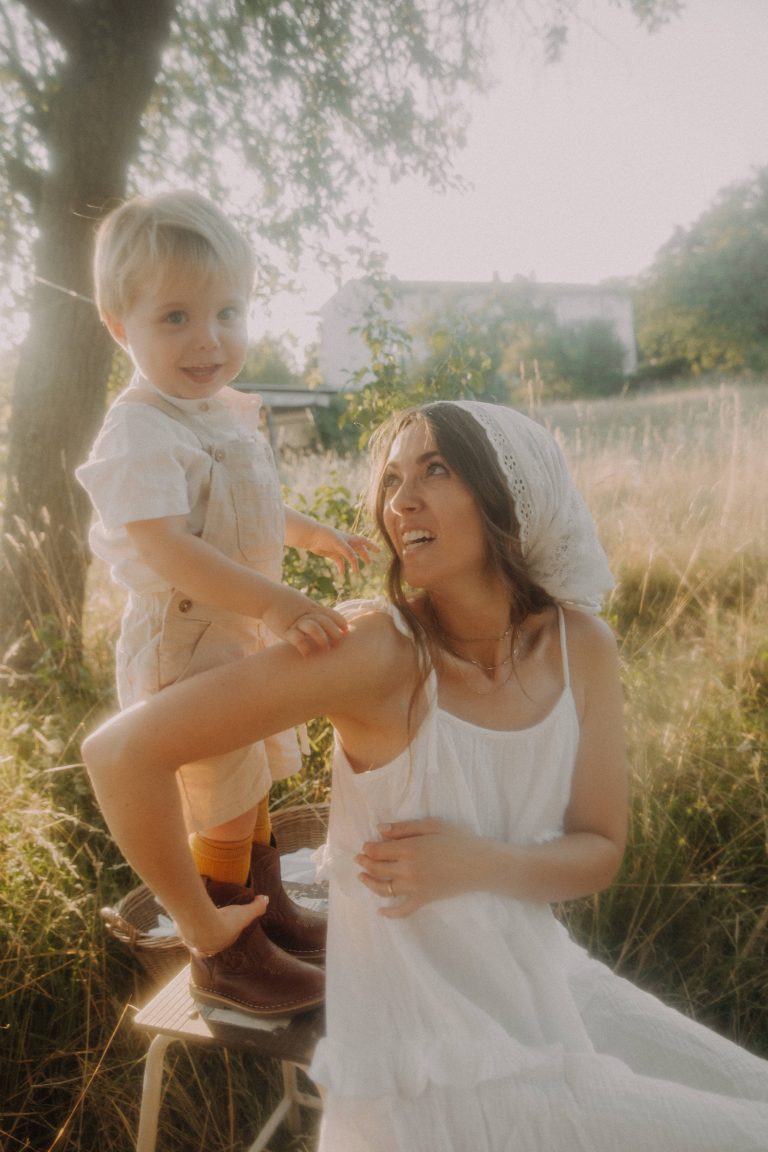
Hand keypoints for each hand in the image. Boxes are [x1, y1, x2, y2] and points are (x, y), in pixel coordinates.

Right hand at [186, 894, 268, 955]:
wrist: (203, 924)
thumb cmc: (226, 921)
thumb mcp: (245, 913)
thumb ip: (257, 907)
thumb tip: (266, 899)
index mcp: (221, 944)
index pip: (222, 942)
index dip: (222, 934)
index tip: (222, 926)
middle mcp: (206, 947)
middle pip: (206, 944)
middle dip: (207, 938)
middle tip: (206, 925)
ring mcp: (192, 942)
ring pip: (193, 941)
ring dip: (193, 934)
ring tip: (193, 922)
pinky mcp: (182, 934)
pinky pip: (182, 932)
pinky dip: (182, 926)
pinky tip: (182, 918)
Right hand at [262, 584, 348, 653]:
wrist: (266, 598)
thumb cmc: (286, 602)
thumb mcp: (303, 603)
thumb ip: (315, 610)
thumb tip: (327, 619)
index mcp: (313, 608)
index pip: (332, 614)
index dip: (341, 622)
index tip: (346, 631)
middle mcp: (306, 615)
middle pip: (326, 622)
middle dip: (334, 633)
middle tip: (337, 643)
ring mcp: (296, 622)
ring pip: (314, 629)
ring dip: (322, 639)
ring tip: (324, 648)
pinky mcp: (285, 631)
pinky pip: (298, 640)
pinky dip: (305, 648)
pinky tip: (307, 654)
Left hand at [305, 524, 378, 576]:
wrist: (312, 536)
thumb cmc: (326, 536)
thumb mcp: (338, 543)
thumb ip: (347, 551)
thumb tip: (355, 560)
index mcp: (349, 538)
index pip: (363, 541)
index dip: (371, 545)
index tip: (379, 551)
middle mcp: (346, 543)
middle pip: (358, 549)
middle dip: (364, 555)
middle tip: (369, 563)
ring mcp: (339, 549)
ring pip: (349, 557)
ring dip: (353, 564)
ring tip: (356, 571)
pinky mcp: (332, 554)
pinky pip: (339, 562)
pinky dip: (341, 568)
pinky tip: (342, 574)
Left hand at [355, 819, 481, 917]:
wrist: (479, 864)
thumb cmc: (457, 840)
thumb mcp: (431, 825)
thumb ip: (404, 828)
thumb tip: (380, 830)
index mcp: (409, 849)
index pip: (378, 851)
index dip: (368, 848)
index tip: (366, 846)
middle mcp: (408, 870)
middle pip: (377, 868)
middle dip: (365, 863)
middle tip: (359, 859)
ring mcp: (415, 887)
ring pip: (384, 888)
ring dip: (369, 883)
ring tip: (362, 877)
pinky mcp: (423, 900)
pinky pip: (403, 911)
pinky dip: (390, 914)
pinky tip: (380, 912)